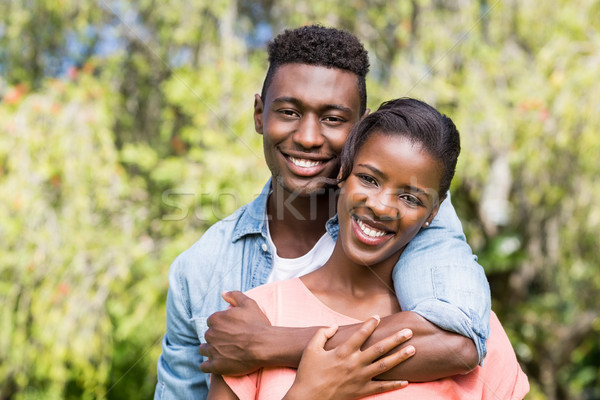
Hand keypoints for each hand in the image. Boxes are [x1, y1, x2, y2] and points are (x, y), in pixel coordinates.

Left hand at [199, 291, 271, 374]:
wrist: (263, 345)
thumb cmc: (257, 324)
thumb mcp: (249, 303)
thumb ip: (235, 295)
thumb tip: (223, 293)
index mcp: (215, 319)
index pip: (212, 322)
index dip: (221, 325)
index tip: (229, 329)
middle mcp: (210, 334)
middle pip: (208, 335)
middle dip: (216, 337)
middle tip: (228, 341)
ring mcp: (212, 350)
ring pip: (204, 350)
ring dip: (210, 350)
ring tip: (221, 353)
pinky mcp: (215, 365)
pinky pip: (204, 366)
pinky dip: (208, 365)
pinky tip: (216, 364)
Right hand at [283, 316, 414, 399]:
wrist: (308, 397)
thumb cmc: (308, 372)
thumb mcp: (311, 349)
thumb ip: (323, 333)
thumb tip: (334, 326)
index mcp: (343, 352)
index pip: (361, 334)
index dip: (370, 324)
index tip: (378, 317)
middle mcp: (354, 363)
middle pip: (380, 348)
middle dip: (396, 339)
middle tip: (409, 332)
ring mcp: (360, 378)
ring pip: (385, 366)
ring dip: (400, 357)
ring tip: (412, 350)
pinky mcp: (361, 391)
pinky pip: (381, 387)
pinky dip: (394, 384)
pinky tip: (406, 381)